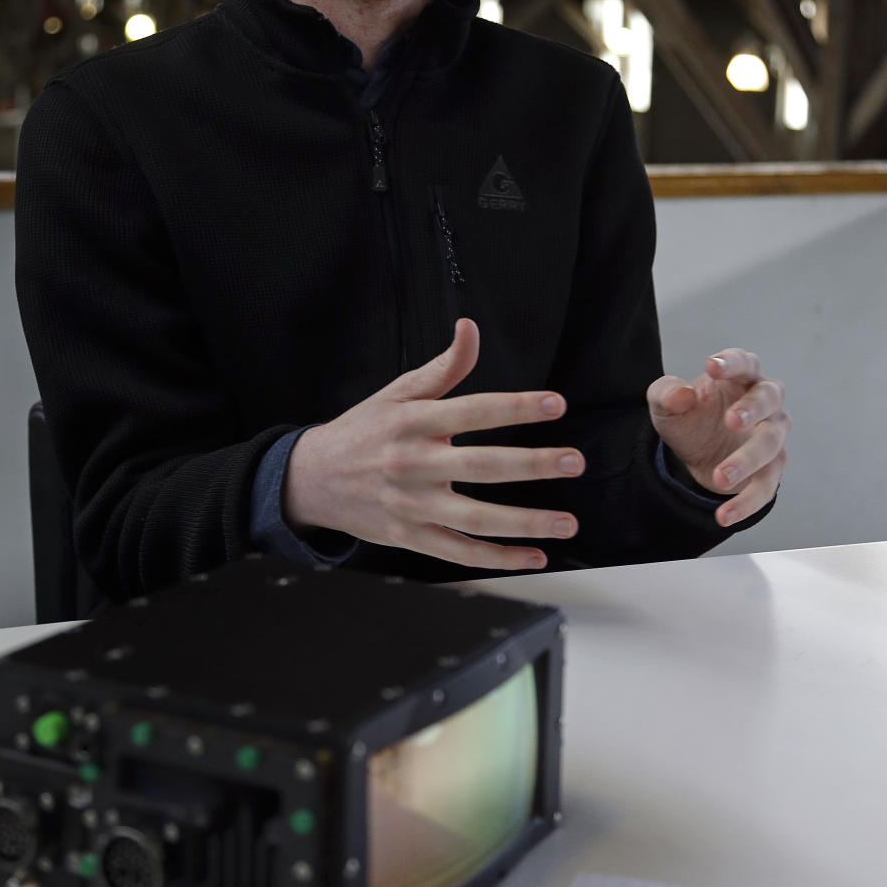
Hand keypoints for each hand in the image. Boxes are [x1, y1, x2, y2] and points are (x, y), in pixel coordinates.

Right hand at [282, 318, 585, 570]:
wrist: (312, 479)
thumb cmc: (364, 431)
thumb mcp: (398, 392)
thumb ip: (444, 367)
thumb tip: (471, 327)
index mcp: (414, 421)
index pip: (473, 410)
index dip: (516, 407)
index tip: (555, 405)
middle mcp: (414, 463)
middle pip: (482, 465)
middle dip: (532, 464)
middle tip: (573, 462)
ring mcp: (412, 504)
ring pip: (476, 517)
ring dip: (525, 522)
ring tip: (567, 522)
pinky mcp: (410, 536)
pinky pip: (459, 551)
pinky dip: (497, 559)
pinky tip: (532, 556)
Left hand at [647, 348, 788, 526]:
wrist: (692, 450)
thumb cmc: (687, 414)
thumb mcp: (665, 404)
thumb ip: (667, 394)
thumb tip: (681, 395)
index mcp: (740, 377)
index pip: (744, 362)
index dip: (731, 363)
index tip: (711, 367)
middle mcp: (765, 402)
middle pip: (768, 399)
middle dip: (752, 410)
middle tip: (731, 422)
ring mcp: (772, 435)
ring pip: (771, 445)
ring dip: (747, 461)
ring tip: (719, 477)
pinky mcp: (771, 468)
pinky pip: (766, 485)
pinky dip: (747, 502)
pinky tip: (725, 515)